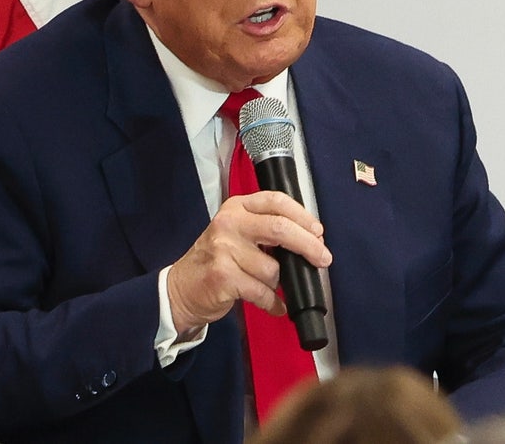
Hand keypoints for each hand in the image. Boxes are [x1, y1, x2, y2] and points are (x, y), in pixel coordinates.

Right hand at [166, 191, 331, 335]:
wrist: (181, 288)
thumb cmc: (215, 261)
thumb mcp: (237, 233)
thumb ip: (267, 229)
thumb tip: (311, 239)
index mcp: (237, 208)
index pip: (276, 201)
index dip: (303, 216)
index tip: (318, 231)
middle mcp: (229, 224)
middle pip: (280, 228)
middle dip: (308, 246)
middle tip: (323, 258)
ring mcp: (223, 250)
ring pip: (273, 268)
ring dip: (279, 283)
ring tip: (269, 286)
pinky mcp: (223, 277)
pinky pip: (262, 292)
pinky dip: (273, 302)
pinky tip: (273, 304)